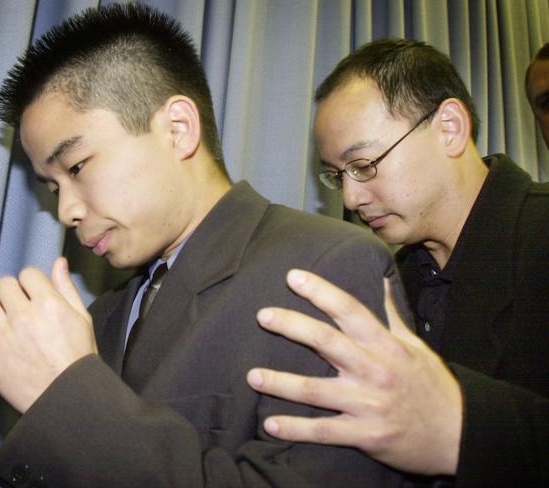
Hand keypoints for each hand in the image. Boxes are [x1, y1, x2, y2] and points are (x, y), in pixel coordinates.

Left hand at [0, 257, 97, 413]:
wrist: (67, 396)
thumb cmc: (78, 357)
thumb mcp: (81, 318)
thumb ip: (66, 288)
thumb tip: (58, 262)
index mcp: (49, 304)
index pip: (27, 273)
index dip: (32, 283)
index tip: (35, 295)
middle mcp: (24, 316)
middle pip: (4, 284)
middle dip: (13, 292)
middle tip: (22, 309)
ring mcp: (4, 337)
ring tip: (6, 322)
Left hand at [246, 270, 461, 474]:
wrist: (459, 435)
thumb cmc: (433, 385)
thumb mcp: (416, 346)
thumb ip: (392, 315)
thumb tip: (381, 280)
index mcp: (386, 346)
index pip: (350, 310)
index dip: (321, 291)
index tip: (294, 277)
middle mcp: (375, 371)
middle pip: (326, 342)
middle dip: (292, 326)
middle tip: (262, 315)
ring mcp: (368, 405)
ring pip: (315, 390)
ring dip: (280, 383)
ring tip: (252, 376)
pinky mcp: (365, 435)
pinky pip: (323, 431)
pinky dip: (294, 429)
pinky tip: (270, 424)